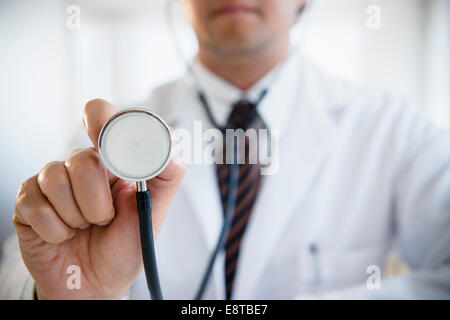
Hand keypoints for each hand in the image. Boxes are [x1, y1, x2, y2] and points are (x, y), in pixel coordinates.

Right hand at [13, 99, 184, 298]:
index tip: (104, 136)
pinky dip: (56, 229)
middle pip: (83, 158)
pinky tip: (63, 236)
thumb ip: (166, 175)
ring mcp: (52, 183)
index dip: (103, 121)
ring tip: (85, 229)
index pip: (102, 117)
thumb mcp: (154, 211)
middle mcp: (82, 167)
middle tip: (105, 219)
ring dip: (78, 217)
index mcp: (113, 162)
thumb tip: (167, 142)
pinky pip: (36, 204)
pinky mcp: (28, 202)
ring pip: (57, 179)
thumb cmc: (127, 246)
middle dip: (99, 200)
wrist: (99, 284)